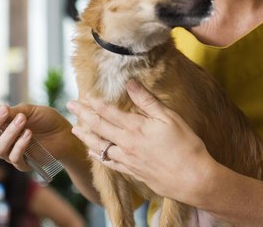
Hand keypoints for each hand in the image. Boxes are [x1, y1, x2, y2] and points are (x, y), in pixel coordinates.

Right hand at [0, 103, 81, 171]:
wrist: (66, 134)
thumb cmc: (47, 120)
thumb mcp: (31, 110)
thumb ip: (15, 112)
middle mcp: (0, 141)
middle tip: (4, 111)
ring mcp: (10, 153)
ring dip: (9, 132)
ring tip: (23, 120)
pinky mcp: (23, 164)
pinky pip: (14, 157)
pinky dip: (20, 144)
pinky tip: (29, 134)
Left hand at [68, 80, 215, 203]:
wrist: (191, 178)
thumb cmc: (186, 146)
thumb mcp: (169, 118)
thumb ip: (147, 101)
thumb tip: (131, 83)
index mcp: (136, 127)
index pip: (109, 112)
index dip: (95, 103)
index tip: (84, 95)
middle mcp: (126, 143)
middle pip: (99, 127)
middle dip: (83, 115)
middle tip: (70, 105)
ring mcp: (127, 159)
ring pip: (99, 146)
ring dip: (85, 136)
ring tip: (75, 128)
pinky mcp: (132, 172)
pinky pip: (108, 163)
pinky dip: (98, 156)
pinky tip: (93, 152)